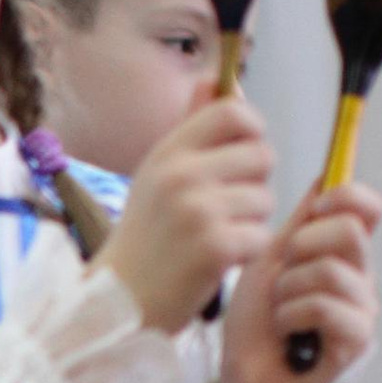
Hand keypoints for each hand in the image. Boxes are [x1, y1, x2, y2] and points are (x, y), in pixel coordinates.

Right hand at [93, 94, 277, 333]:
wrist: (115, 304)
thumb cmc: (142, 242)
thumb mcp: (155, 177)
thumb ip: (189, 128)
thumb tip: (213, 78)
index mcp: (167, 153)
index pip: (233, 112)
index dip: (253, 130)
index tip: (245, 154)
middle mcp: (181, 174)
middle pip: (262, 155)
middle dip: (257, 183)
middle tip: (231, 208)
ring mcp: (198, 210)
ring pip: (265, 199)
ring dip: (253, 222)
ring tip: (219, 238)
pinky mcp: (215, 246)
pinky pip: (261, 235)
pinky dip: (248, 252)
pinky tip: (220, 262)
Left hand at [216, 175, 381, 382]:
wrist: (237, 378)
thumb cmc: (253, 325)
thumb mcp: (268, 261)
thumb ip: (299, 223)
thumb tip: (327, 175)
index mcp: (341, 256)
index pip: (368, 208)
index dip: (345, 196)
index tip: (316, 207)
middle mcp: (359, 280)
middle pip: (351, 230)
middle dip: (302, 246)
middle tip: (281, 276)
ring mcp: (361, 312)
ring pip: (332, 270)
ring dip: (288, 289)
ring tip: (278, 312)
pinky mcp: (354, 344)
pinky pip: (327, 307)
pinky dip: (292, 315)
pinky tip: (284, 332)